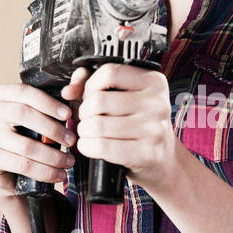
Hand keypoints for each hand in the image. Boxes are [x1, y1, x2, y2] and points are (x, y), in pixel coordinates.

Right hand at [0, 81, 77, 202]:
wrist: (13, 169)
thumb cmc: (32, 135)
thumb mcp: (45, 115)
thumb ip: (61, 98)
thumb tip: (75, 90)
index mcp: (2, 94)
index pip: (24, 92)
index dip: (48, 102)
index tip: (68, 114)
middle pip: (21, 114)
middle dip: (52, 129)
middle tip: (72, 140)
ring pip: (24, 145)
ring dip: (52, 155)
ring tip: (69, 161)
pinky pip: (21, 164)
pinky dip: (44, 171)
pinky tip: (57, 174)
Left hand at [73, 61, 179, 189]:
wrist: (163, 159)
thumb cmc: (138, 124)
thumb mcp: (124, 98)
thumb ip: (94, 85)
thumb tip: (69, 91)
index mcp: (154, 81)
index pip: (110, 73)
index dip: (90, 85)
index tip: (89, 96)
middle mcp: (157, 103)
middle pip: (99, 100)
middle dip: (84, 112)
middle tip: (88, 119)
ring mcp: (154, 129)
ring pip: (97, 124)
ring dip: (84, 131)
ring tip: (88, 133)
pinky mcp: (147, 152)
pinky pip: (102, 146)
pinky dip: (87, 146)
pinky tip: (89, 145)